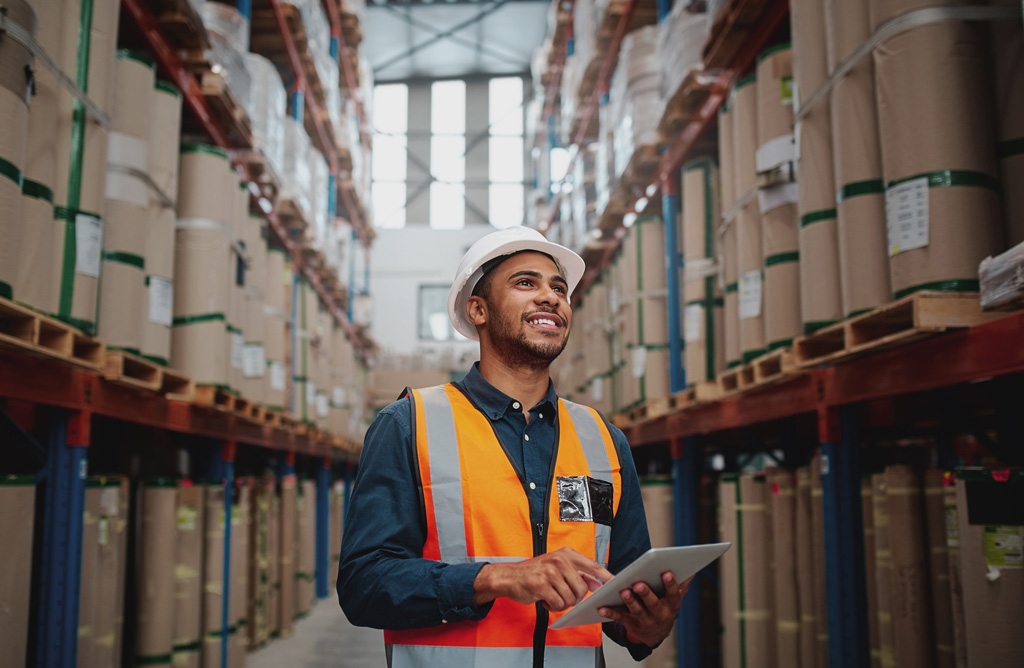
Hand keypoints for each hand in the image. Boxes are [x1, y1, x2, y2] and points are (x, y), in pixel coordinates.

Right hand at [474, 547, 613, 611]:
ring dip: (562, 603)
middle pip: (582, 588)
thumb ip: (576, 573)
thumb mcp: (557, 566)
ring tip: (551, 595)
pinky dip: (553, 606)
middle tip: (562, 595)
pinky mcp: (541, 585)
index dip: (606, 576)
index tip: (617, 584)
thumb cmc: (534, 573)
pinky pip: (558, 604)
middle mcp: (560, 560)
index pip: (593, 565)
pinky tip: (544, 599)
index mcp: (566, 554)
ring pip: (571, 598)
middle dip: (575, 597)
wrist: (508, 577)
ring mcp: (550, 572)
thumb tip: (596, 583)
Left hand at [597, 572, 691, 647]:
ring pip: (636, 610)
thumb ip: (681, 585)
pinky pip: (620, 617)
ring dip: (629, 601)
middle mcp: (659, 613)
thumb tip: (691, 571)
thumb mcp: (675, 599)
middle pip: (653, 603)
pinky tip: (602, 607)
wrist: (656, 634)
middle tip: (639, 584)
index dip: (670, 584)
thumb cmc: (665, 608)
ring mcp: (645, 619)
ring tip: (623, 591)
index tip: (667, 573)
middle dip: (646, 593)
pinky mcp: (631, 622)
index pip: (673, 594)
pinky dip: (610, 612)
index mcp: (671, 604)